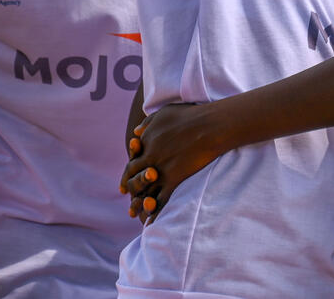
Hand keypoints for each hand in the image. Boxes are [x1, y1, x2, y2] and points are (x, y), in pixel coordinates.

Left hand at [119, 102, 224, 223]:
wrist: (208, 125)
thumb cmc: (189, 116)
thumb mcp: (164, 114)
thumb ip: (148, 123)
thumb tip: (136, 132)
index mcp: (146, 144)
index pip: (132, 164)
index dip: (128, 175)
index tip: (125, 185)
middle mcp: (149, 158)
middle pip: (134, 179)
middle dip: (131, 192)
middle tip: (128, 201)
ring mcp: (161, 170)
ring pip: (145, 191)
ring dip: (139, 204)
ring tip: (134, 214)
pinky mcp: (173, 179)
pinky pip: (161, 199)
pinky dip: (156, 211)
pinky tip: (152, 220)